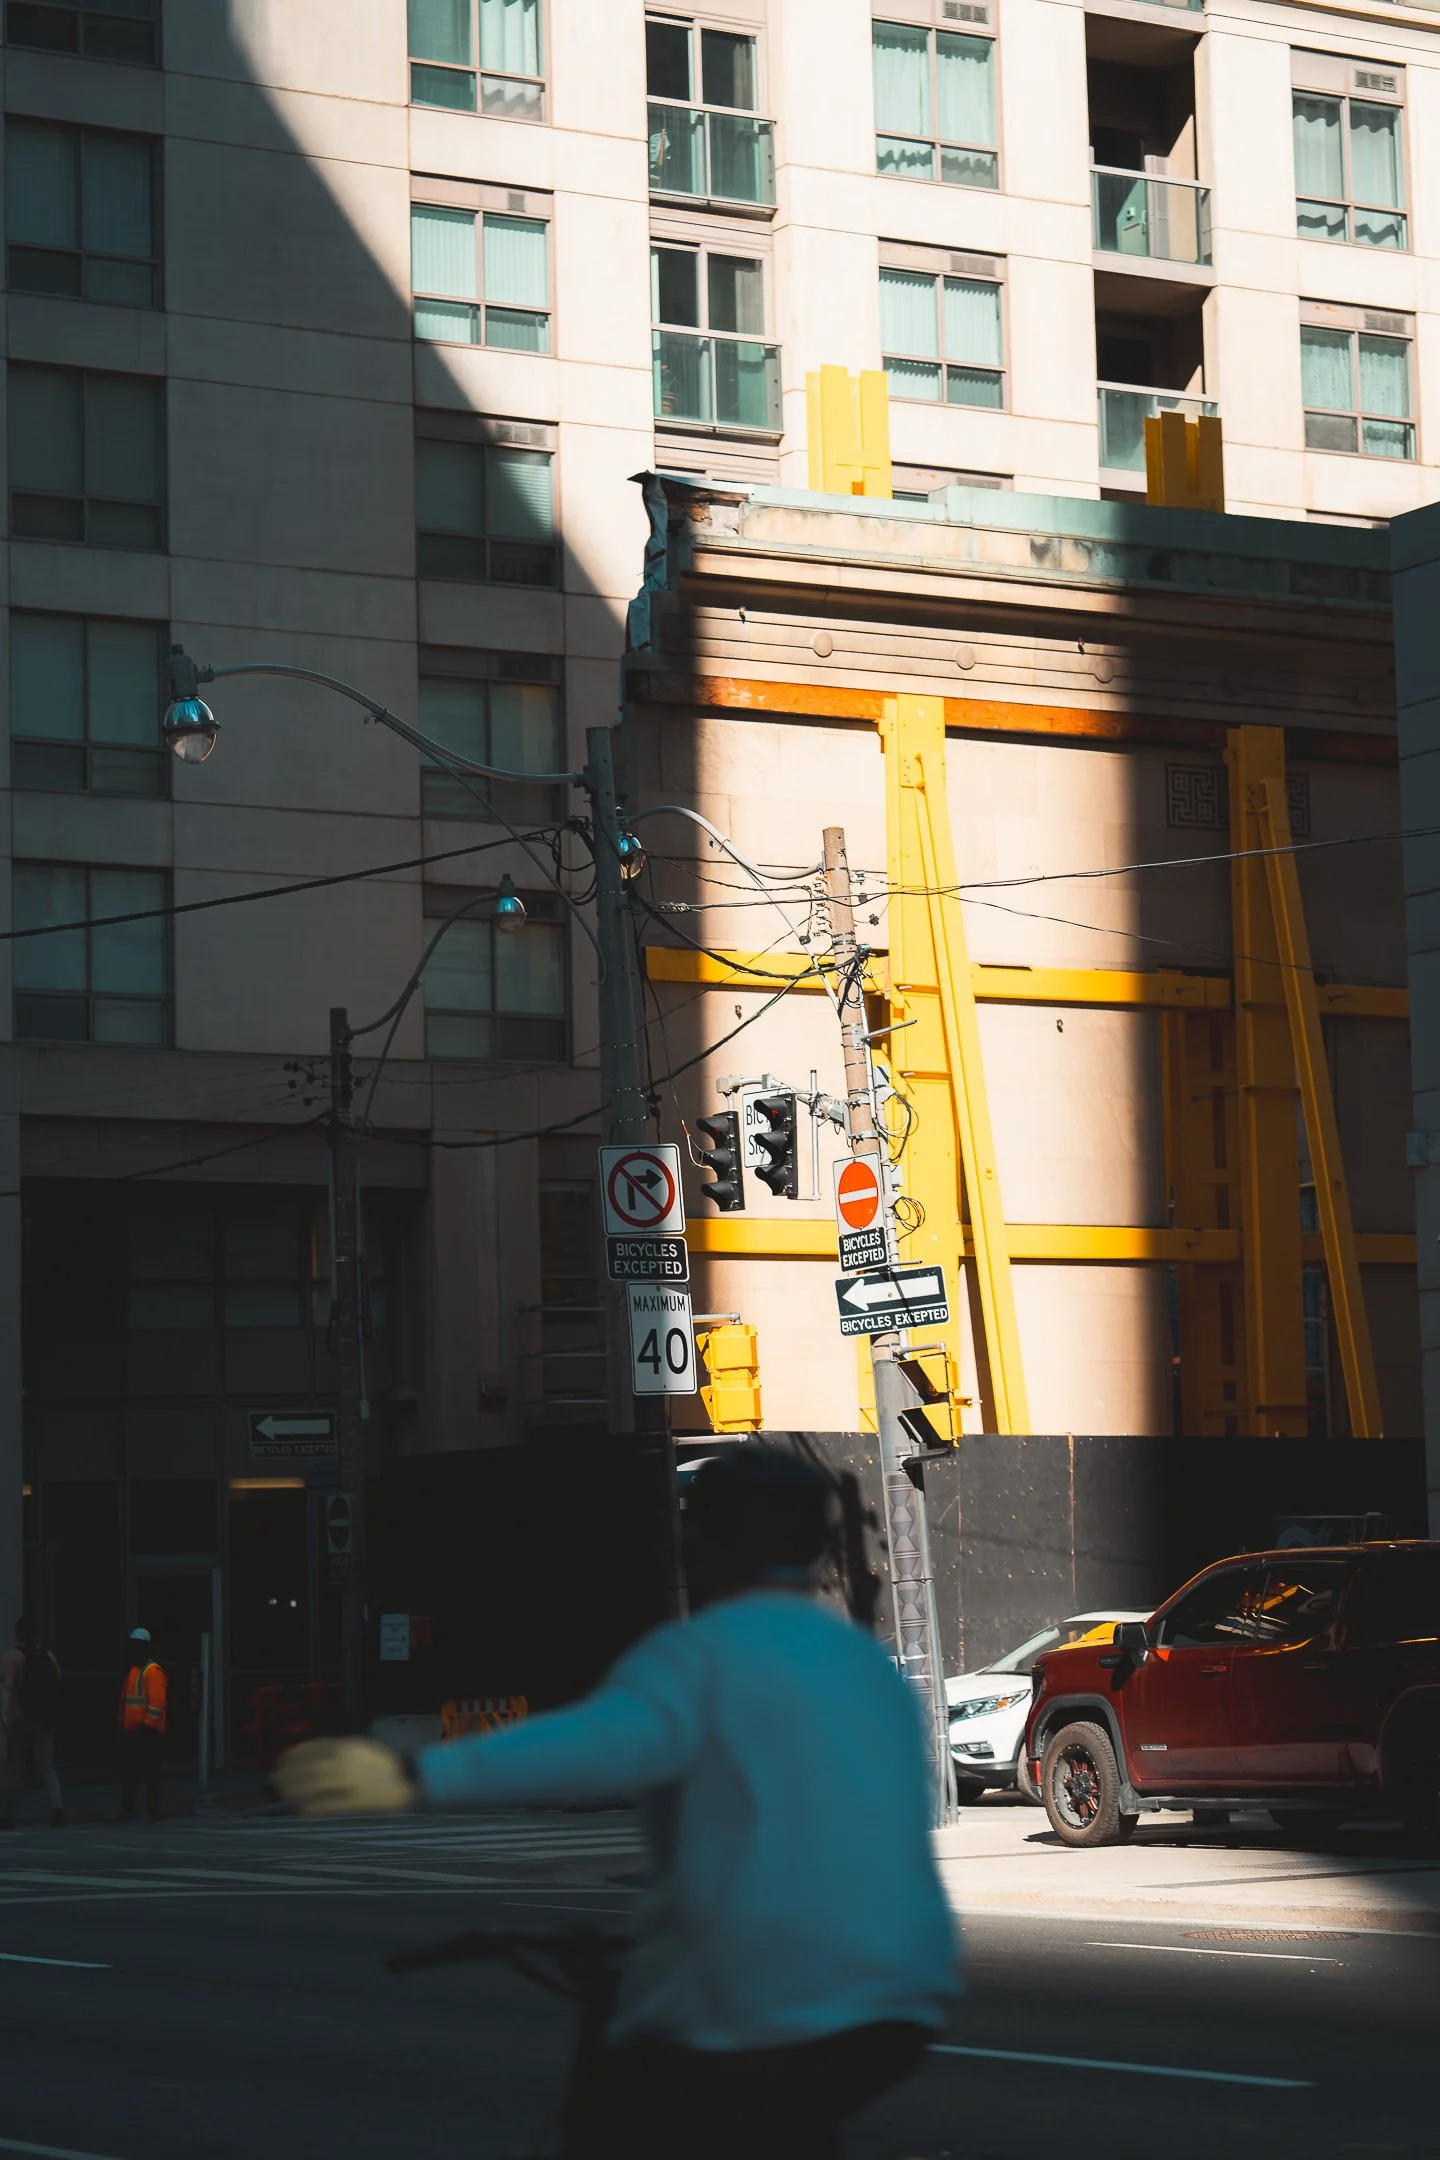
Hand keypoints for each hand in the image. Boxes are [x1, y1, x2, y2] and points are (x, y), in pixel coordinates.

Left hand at [274, 1737, 418, 1817]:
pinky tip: (302, 1811)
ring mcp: (352, 1782)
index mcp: (348, 1746)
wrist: (409, 1780)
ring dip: (296, 1791)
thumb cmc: (381, 1766)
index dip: (293, 1755)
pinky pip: (330, 1805)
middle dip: (289, 1775)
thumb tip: (307, 1759)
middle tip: (276, 1781)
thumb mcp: (360, 1749)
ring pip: (315, 1786)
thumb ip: (337, 1751)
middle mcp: (347, 1762)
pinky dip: (313, 1808)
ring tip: (285, 1796)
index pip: (312, 1748)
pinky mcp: (358, 1802)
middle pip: (309, 1768)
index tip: (281, 1762)